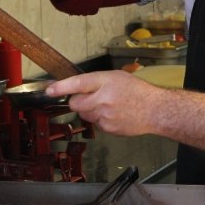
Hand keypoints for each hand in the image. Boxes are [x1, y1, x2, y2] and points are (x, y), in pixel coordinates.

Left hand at [46, 71, 164, 136]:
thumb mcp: (117, 77)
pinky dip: (100, 119)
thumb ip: (97, 81)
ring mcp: (105, 115)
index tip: (49, 90)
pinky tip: (114, 115)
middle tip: (92, 97)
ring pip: (84, 114)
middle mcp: (103, 98)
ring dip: (90, 110)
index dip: (61, 87)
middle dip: (79, 101)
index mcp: (105, 81)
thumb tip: (77, 87)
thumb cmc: (137, 91)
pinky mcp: (107, 128)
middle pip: (76, 103)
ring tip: (108, 106)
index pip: (78, 83)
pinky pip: (95, 123)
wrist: (155, 110)